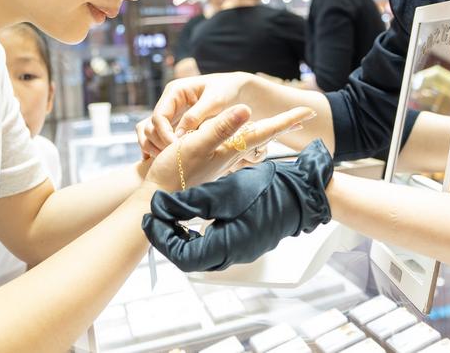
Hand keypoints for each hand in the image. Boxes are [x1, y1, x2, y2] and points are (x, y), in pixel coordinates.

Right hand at [136, 72, 250, 156]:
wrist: (239, 90)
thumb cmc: (228, 91)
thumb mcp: (215, 102)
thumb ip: (196, 116)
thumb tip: (179, 134)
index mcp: (175, 92)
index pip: (159, 116)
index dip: (164, 134)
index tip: (177, 148)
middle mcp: (169, 102)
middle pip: (152, 126)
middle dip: (161, 143)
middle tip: (174, 157)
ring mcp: (172, 114)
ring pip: (153, 133)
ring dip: (159, 147)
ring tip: (173, 159)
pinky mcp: (176, 124)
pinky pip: (162, 138)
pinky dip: (164, 148)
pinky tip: (173, 159)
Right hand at [142, 104, 315, 192]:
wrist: (157, 197)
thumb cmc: (175, 171)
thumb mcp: (197, 145)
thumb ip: (221, 128)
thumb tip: (248, 110)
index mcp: (232, 147)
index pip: (266, 130)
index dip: (287, 120)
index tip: (310, 111)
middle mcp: (231, 152)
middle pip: (264, 134)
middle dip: (284, 125)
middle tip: (305, 116)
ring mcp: (221, 157)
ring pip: (251, 139)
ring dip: (268, 130)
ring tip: (283, 123)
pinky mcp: (209, 158)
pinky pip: (234, 144)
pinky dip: (245, 136)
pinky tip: (244, 135)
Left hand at [142, 139, 333, 271]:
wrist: (299, 192)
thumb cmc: (265, 191)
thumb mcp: (222, 193)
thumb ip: (188, 203)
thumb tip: (160, 207)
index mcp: (225, 248)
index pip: (181, 256)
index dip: (161, 238)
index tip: (151, 218)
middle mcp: (231, 257)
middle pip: (189, 257)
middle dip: (169, 237)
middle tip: (158, 215)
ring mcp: (239, 252)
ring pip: (200, 252)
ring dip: (182, 234)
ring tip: (173, 213)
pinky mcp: (244, 243)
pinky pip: (213, 245)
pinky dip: (198, 233)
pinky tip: (195, 215)